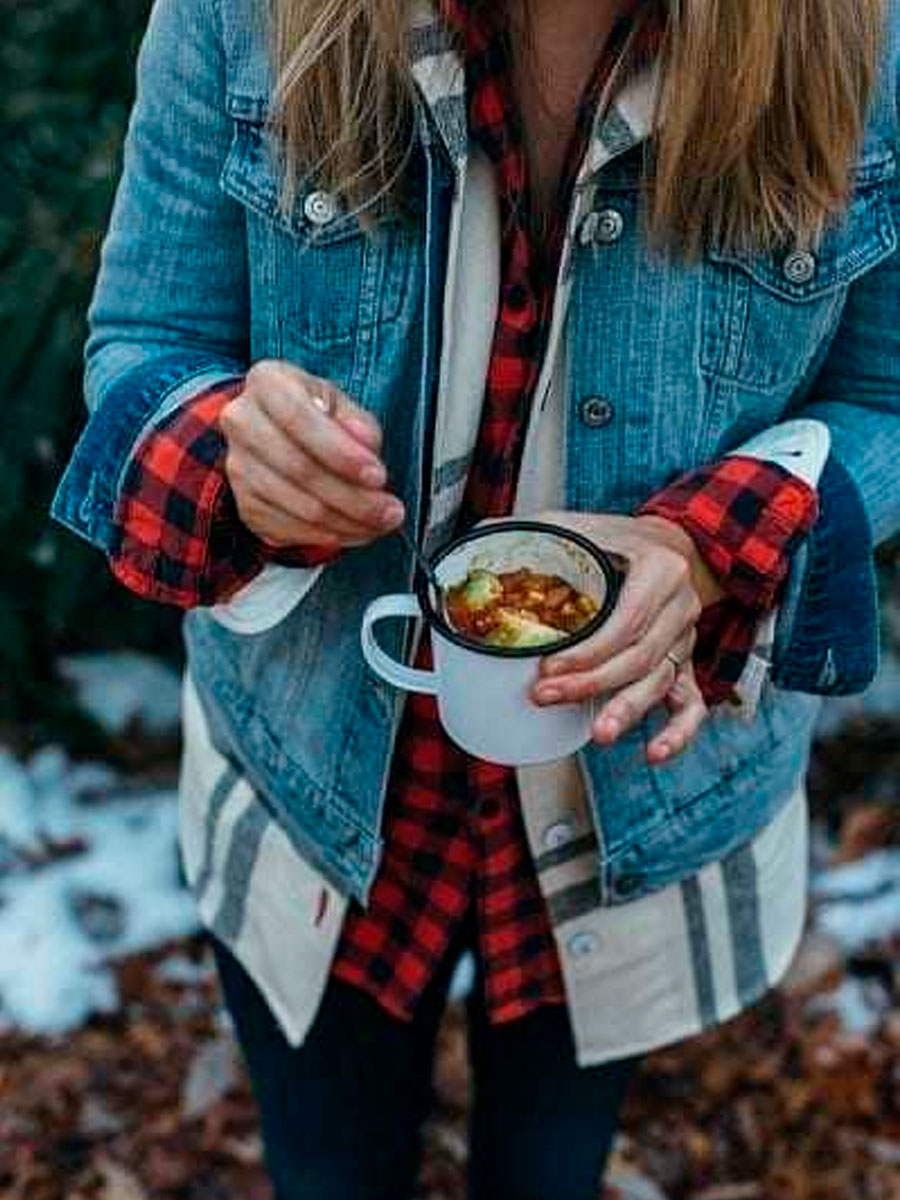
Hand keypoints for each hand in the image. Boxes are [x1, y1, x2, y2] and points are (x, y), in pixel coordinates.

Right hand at [220, 360, 405, 551]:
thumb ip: (358, 423)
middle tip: (390, 510)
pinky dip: (330, 536)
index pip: (301, 419)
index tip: (378, 476)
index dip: (342, 453)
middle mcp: (242, 422)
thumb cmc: (314, 413)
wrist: (273, 432)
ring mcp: (238, 467)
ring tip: (381, 523)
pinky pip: (291, 529)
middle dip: (354, 498)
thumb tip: (366, 444)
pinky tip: (356, 530)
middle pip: (300, 469)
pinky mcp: (245, 504)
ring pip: (298, 506)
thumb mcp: (341, 405)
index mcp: (268, 383)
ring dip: (348, 522)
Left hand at [529, 512, 710, 763]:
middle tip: (547, 697)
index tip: (547, 667)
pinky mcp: (686, 663)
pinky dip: (678, 733)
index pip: (627, 620)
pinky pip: (691, 704)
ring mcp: (685, 638)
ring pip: (661, 682)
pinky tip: (654, 753)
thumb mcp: (579, 526)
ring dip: (627, 710)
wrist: (675, 545)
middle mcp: (679, 606)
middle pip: (640, 656)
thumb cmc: (618, 539)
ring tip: (599, 735)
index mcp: (659, 570)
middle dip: (591, 683)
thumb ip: (534, 534)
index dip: (587, 650)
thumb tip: (476, 543)